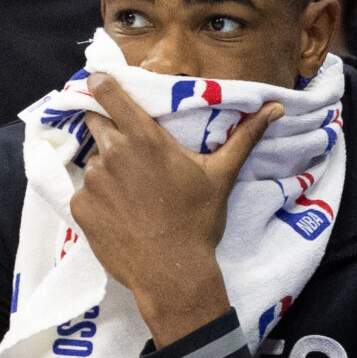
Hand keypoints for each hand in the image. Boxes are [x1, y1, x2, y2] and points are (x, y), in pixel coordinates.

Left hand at [70, 73, 282, 347]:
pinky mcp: (80, 207)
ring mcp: (92, 181)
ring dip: (106, 169)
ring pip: (92, 161)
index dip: (100, 84)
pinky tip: (120, 216)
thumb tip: (276, 107)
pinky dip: (98, 200)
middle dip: (106, 128)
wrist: (173, 274)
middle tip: (128, 152)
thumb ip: (244, 137)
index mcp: (144, 138)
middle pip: (94, 122)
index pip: (106, 92)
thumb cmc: (198, 222)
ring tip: (131, 195)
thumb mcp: (221, 176)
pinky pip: (85, 193)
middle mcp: (112, 153)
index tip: (99, 82)